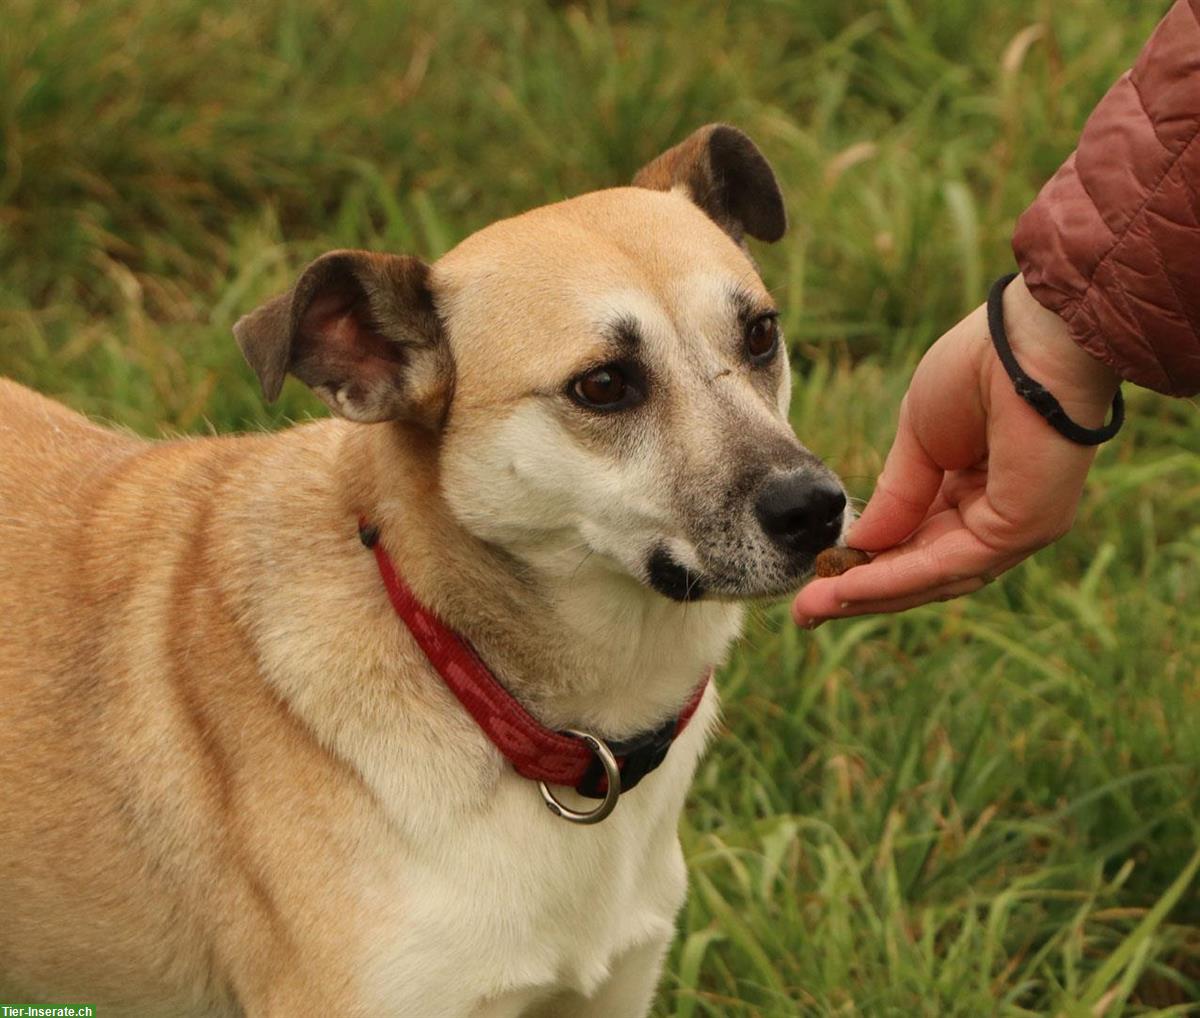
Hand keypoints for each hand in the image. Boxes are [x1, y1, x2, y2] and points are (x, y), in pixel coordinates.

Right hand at [793, 274, 1119, 624]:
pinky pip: (945, 566)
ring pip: (931, 577)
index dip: (863, 565)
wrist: (1027, 338)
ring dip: (868, 595)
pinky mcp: (1021, 530)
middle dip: (858, 593)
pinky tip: (847, 585)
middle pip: (921, 572)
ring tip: (813, 607)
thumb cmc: (979, 368)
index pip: (915, 543)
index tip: (814, 580)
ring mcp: (1014, 528)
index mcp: (973, 488)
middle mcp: (996, 516)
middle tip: (804, 612)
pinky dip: (892, 579)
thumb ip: (895, 496)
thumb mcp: (917, 439)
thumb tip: (857, 545)